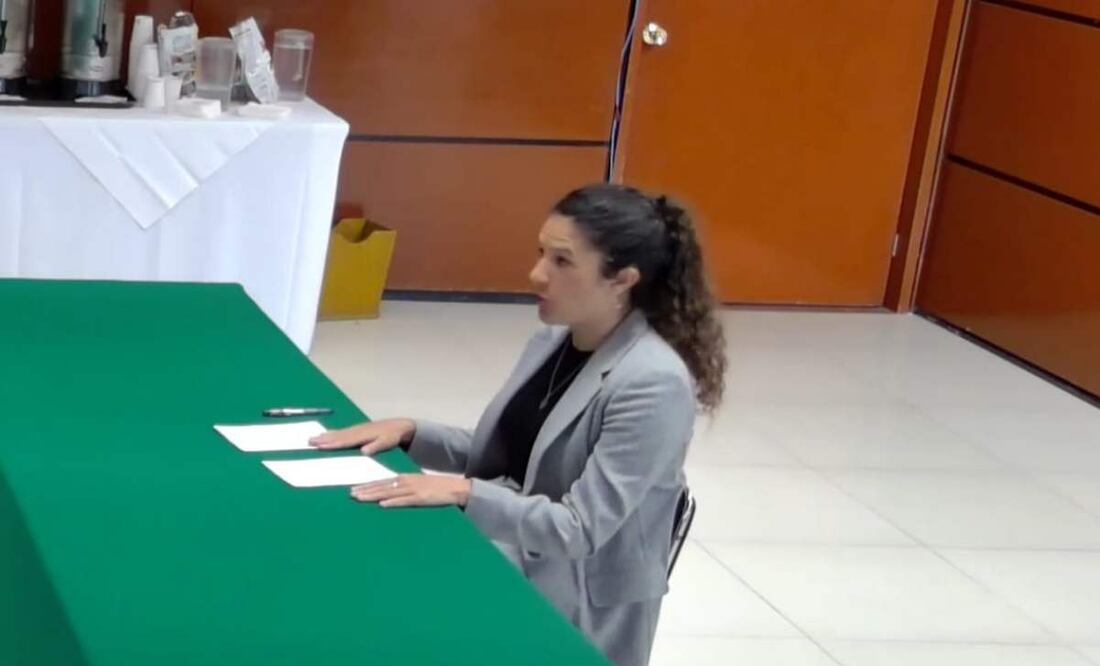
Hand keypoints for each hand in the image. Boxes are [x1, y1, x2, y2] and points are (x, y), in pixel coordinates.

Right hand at [309, 418, 415, 454]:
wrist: (400, 426)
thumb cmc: (394, 436)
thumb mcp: (389, 442)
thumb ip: (377, 446)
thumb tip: (364, 451)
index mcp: (364, 434)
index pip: (346, 440)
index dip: (334, 444)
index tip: (322, 446)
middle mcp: (358, 430)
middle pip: (338, 436)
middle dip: (324, 439)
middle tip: (310, 442)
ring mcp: (357, 429)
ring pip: (339, 433)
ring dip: (325, 436)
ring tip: (313, 439)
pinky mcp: (358, 429)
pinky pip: (342, 431)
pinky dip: (332, 433)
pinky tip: (325, 435)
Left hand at [351, 474, 471, 507]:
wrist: (455, 488)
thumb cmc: (436, 488)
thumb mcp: (417, 485)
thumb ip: (403, 489)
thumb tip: (387, 497)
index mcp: (405, 478)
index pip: (382, 481)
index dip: (367, 486)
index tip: (353, 489)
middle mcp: (406, 482)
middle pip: (382, 486)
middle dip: (365, 490)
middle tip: (350, 494)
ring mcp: (413, 490)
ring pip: (389, 492)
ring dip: (374, 495)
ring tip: (360, 498)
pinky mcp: (421, 498)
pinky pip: (404, 501)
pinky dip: (393, 502)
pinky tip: (382, 504)